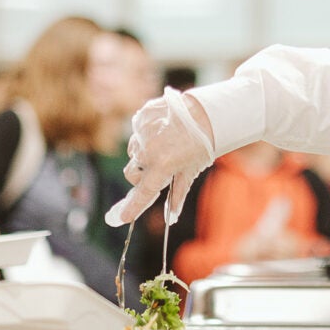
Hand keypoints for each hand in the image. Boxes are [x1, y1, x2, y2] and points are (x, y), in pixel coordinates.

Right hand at [105, 87, 214, 226]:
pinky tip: (160, 132)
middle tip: (156, 173)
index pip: (144, 192)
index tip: (123, 218)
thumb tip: (172, 217)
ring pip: (132, 153)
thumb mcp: (191, 170)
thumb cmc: (202, 143)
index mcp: (163, 165)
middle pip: (131, 174)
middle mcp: (149, 149)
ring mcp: (142, 132)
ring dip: (142, 155)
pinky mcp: (141, 118)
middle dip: (140, 178)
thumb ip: (178, 194)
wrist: (206, 111)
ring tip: (162, 147)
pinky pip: (135, 134)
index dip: (133, 207)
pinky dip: (144, 137)